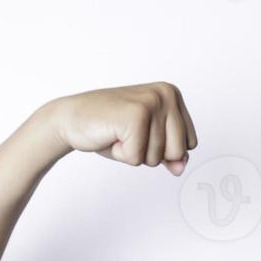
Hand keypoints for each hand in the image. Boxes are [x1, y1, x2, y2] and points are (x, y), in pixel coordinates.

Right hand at [45, 81, 198, 175]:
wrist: (71, 119)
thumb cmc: (110, 129)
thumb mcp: (147, 142)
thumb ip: (170, 153)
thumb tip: (181, 166)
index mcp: (172, 95)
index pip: (189, 144)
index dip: (163, 149)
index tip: (141, 133)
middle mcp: (166, 94)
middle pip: (178, 152)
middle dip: (150, 154)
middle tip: (128, 135)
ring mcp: (151, 102)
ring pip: (157, 157)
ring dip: (133, 154)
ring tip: (118, 134)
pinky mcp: (135, 116)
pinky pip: (137, 158)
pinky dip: (121, 155)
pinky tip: (111, 136)